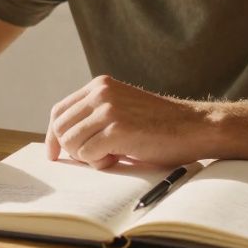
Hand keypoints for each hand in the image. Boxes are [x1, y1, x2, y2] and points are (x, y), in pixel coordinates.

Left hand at [46, 75, 211, 169]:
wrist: (194, 127)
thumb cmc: (159, 126)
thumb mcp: (122, 110)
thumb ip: (96, 117)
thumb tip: (62, 142)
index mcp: (100, 85)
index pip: (59, 110)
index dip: (53, 135)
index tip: (54, 153)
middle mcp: (101, 92)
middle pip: (60, 127)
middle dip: (71, 149)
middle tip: (94, 157)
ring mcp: (108, 109)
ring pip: (71, 142)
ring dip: (86, 157)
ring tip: (110, 156)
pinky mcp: (117, 128)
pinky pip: (87, 153)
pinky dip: (99, 163)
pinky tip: (118, 158)